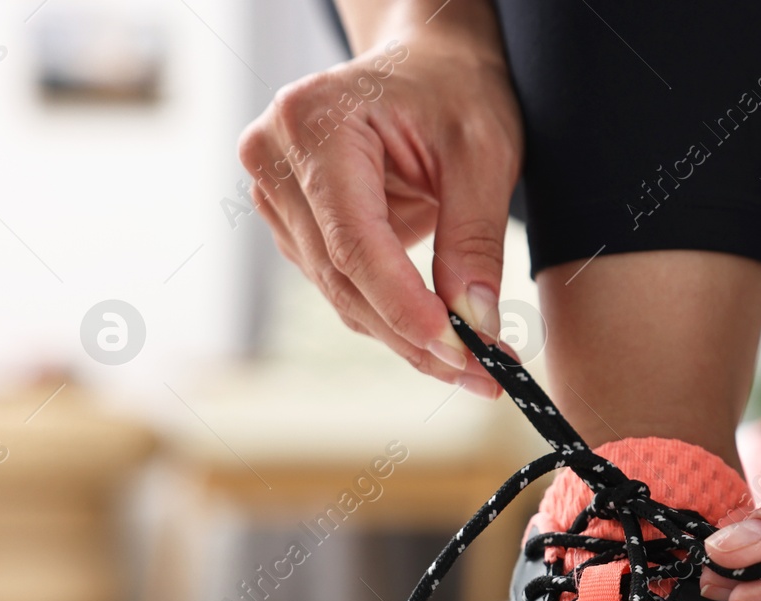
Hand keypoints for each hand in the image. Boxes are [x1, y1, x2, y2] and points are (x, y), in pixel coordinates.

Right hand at [238, 12, 520, 393]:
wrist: (426, 65)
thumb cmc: (454, 90)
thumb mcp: (484, 152)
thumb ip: (475, 238)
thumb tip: (474, 321)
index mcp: (316, 123)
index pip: (354, 241)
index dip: (404, 306)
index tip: (457, 348)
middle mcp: (276, 157)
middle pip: (343, 279)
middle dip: (416, 336)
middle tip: (484, 374)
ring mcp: (276, 192)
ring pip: (341, 294)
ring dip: (408, 337)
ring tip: (476, 364)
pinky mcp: (293, 222)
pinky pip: (345, 286)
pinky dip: (394, 317)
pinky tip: (443, 334)